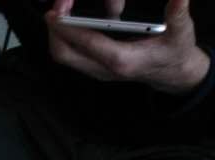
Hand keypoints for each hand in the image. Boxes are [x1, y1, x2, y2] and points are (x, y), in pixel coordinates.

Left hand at [47, 0, 210, 94]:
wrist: (172, 74)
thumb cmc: (175, 51)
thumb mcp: (182, 32)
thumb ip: (178, 15)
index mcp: (122, 60)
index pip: (88, 43)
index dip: (69, 28)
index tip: (55, 14)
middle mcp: (104, 69)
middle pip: (65, 55)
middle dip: (55, 32)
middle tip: (52, 11)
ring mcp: (97, 71)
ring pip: (65, 57)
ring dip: (57, 36)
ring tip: (57, 14)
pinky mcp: (95, 68)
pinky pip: (71, 56)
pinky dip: (65, 39)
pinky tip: (69, 22)